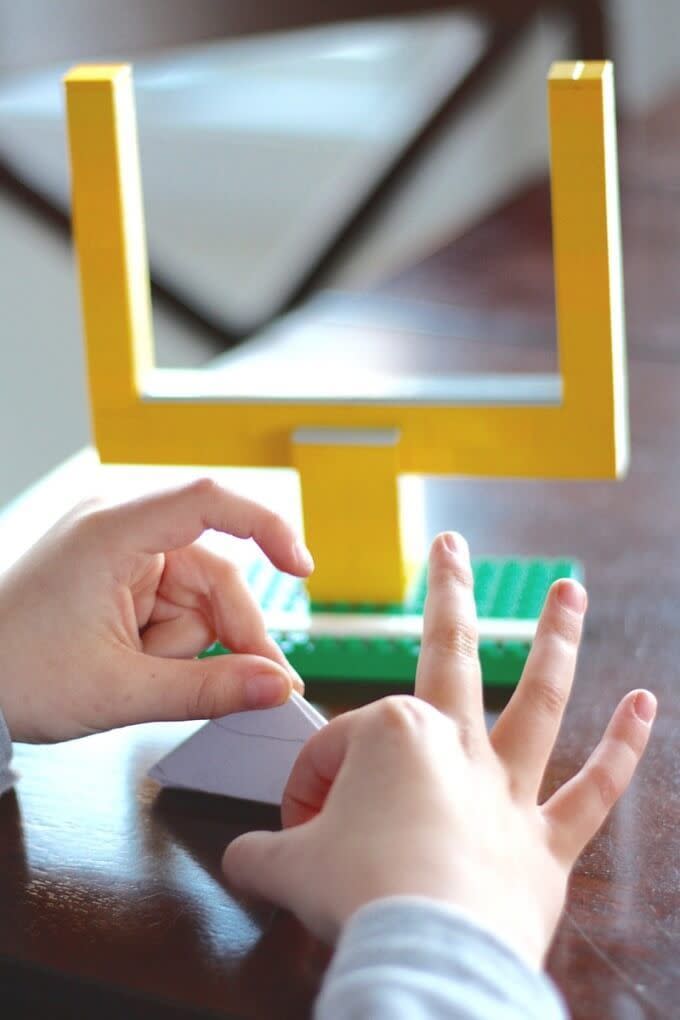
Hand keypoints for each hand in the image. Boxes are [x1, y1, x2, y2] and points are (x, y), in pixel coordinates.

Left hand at [0, 478, 312, 742]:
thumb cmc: (16, 674)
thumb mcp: (120, 690)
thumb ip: (207, 688)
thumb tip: (276, 686)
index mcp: (113, 530)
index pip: (209, 501)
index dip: (267, 527)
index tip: (302, 568)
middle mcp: (121, 527)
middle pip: (215, 571)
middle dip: (233, 632)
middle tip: (258, 685)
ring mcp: (121, 550)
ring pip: (201, 596)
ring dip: (193, 644)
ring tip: (151, 679)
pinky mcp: (121, 574)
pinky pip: (177, 604)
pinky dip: (175, 642)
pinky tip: (145, 666)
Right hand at [222, 532, 654, 966]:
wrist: (426, 954)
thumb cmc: (359, 896)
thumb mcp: (284, 866)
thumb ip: (259, 853)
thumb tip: (243, 858)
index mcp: (391, 737)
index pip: (337, 748)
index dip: (309, 786)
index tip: (298, 826)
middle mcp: (455, 746)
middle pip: (448, 653)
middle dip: (447, 593)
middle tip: (452, 546)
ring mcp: (506, 789)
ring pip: (537, 699)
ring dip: (556, 642)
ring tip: (571, 593)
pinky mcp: (544, 841)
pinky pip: (594, 790)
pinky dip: (623, 749)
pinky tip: (645, 703)